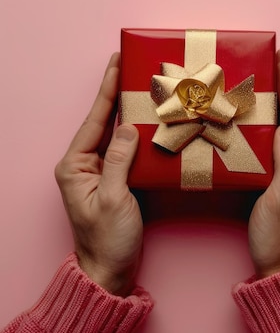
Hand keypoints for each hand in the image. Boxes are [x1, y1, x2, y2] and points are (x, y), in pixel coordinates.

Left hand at [55, 53, 141, 295]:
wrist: (109, 269)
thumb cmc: (107, 239)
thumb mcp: (112, 198)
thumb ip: (118, 160)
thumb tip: (128, 127)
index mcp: (74, 166)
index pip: (94, 120)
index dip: (107, 90)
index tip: (117, 63)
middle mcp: (84, 164)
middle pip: (104, 121)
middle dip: (118, 94)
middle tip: (133, 67)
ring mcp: (100, 172)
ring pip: (117, 133)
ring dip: (130, 111)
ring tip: (145, 88)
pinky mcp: (116, 179)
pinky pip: (128, 150)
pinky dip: (140, 134)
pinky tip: (152, 122)